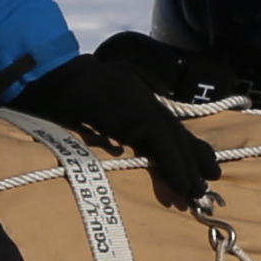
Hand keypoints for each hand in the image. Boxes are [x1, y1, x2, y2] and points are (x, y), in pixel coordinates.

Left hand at [13, 49, 225, 209]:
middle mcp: (144, 98)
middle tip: (205, 189)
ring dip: (193, 152)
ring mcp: (142, 100)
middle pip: (174, 133)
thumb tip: (144, 131)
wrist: (48, 70)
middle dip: (190, 162)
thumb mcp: (79, 102)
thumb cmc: (58, 93)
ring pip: (174, 129)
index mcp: (133, 98)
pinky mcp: (137, 106)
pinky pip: (166, 127)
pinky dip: (181, 143)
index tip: (187, 187)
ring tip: (213, 171)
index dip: (176, 161)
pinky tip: (191, 152)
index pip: (161, 134)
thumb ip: (110, 115)